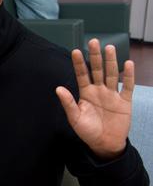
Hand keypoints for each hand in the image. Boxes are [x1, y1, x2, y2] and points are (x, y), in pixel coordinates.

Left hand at [56, 39, 134, 159]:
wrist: (104, 144)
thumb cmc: (87, 131)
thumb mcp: (75, 118)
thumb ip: (68, 103)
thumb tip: (58, 88)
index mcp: (86, 93)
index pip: (82, 75)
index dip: (79, 63)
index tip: (75, 51)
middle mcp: (99, 90)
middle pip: (98, 70)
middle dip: (96, 56)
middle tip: (94, 41)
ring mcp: (112, 94)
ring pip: (112, 75)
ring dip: (111, 62)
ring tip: (109, 48)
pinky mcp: (124, 101)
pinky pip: (127, 86)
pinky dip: (128, 76)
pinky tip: (127, 64)